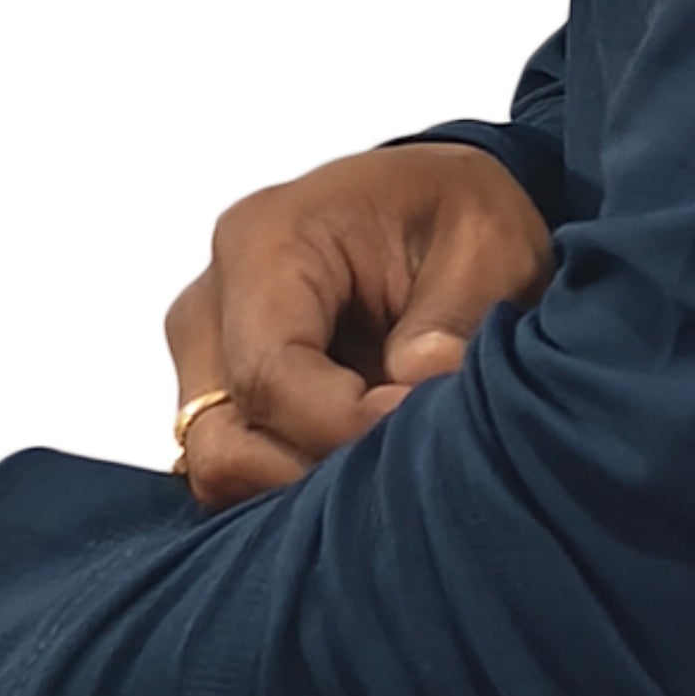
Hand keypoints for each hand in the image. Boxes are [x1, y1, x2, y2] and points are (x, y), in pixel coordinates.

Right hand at [165, 141, 555, 509]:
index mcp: (265, 244)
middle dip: (321, 472)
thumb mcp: (487, 239)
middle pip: (225, 441)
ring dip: (308, 487)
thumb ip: (453, 314)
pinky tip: (367, 472)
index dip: (346, 428)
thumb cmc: (451, 211)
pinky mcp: (222, 400)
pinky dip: (300, 486)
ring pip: (224, 469)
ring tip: (392, 466)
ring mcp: (207, 359)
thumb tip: (418, 381)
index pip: (272, 376)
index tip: (423, 437)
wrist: (431, 208)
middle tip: (410, 463)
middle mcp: (211, 305)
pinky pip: (241, 471)